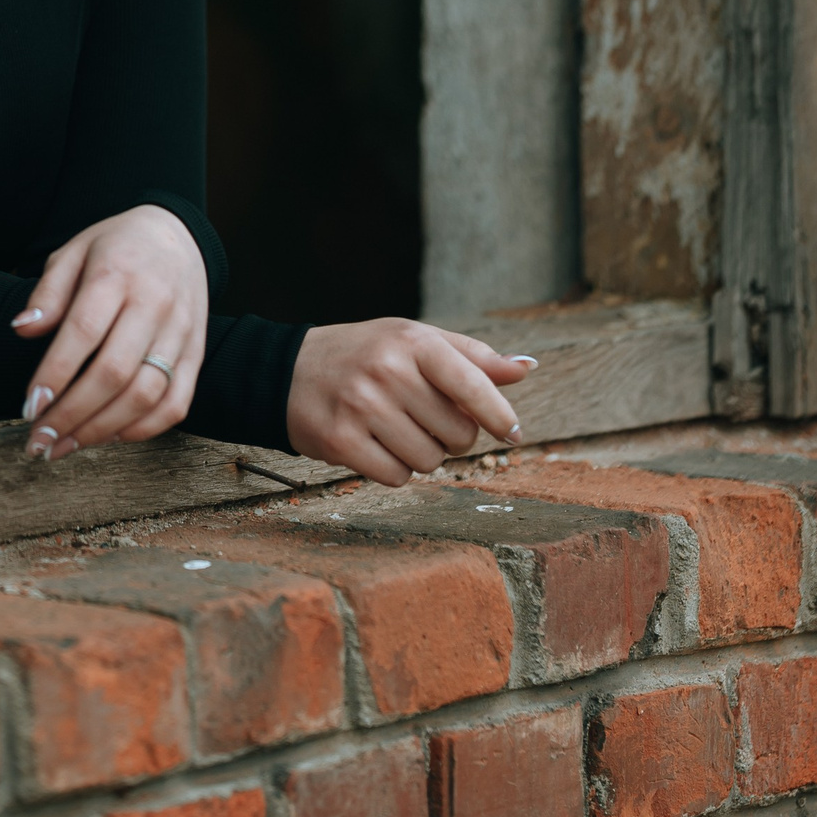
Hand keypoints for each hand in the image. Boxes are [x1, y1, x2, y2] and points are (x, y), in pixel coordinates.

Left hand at [9, 205, 207, 459]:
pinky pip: (175, 403)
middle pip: (114, 371)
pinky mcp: (197, 353)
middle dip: (72, 415)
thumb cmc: (114, 248)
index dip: (55, 374)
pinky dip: (142, 429)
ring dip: (101, 429)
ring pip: (145, 394)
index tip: (30, 407)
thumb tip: (22, 329)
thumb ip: (48, 292)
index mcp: (117, 273)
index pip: (84, 331)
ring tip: (65, 445)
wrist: (176, 236)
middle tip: (39, 441)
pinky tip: (108, 436)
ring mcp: (180, 331)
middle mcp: (154, 303)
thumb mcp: (74, 252)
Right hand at [286, 319, 535, 483]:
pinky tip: (374, 445)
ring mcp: (362, 406)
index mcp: (411, 340)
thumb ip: (472, 358)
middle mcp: (387, 369)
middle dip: (451, 436)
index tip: (512, 433)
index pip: (471, 383)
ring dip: (422, 454)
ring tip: (395, 428)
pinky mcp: (341, 440)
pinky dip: (394, 469)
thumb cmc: (366, 354)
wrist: (288, 371)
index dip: (499, 414)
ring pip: (429, 460)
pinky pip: (397, 477)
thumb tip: (527, 368)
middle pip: (457, 433)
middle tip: (424, 418)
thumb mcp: (415, 341)